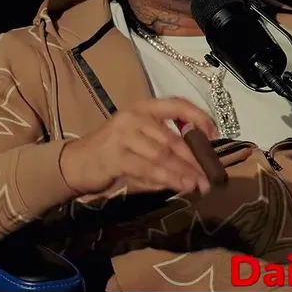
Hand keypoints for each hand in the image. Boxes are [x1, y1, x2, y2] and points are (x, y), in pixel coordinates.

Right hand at [60, 97, 219, 196]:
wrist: (76, 163)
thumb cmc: (114, 152)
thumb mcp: (141, 143)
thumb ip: (166, 148)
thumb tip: (198, 163)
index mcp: (144, 107)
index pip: (178, 105)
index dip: (199, 118)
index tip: (215, 135)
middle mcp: (135, 116)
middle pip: (173, 138)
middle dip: (195, 159)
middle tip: (210, 177)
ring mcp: (123, 134)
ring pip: (162, 155)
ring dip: (183, 172)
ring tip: (199, 185)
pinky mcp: (115, 156)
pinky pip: (147, 168)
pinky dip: (166, 178)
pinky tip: (179, 185)